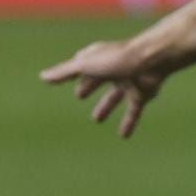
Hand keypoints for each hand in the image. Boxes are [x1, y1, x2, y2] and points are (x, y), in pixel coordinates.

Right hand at [40, 40, 163, 137]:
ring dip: (106, 106)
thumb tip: (42, 77)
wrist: (153, 60)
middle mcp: (113, 68)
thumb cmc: (117, 59)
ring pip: (115, 96)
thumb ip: (65, 72)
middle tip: (80, 95)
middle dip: (90, 86)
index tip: (68, 78)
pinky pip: (134, 110)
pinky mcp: (142, 93)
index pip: (83, 65)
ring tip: (97, 119)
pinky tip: (123, 136)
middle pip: (99, 80)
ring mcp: (129, 81)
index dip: (75, 73)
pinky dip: (129, 122)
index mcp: (98, 58)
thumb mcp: (85, 66)